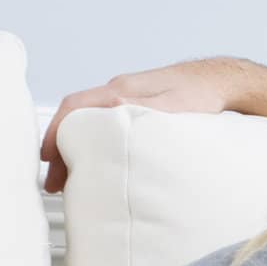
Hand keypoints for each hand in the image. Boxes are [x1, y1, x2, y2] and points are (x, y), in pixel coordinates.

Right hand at [40, 57, 254, 192]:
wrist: (219, 84)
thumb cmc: (200, 94)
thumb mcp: (173, 106)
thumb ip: (144, 110)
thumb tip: (114, 114)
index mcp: (121, 93)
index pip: (75, 108)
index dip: (57, 133)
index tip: (47, 157)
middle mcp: (119, 95)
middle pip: (78, 120)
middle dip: (62, 150)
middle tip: (55, 181)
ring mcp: (128, 102)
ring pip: (90, 126)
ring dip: (77, 150)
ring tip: (72, 180)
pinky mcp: (138, 112)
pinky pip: (106, 128)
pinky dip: (96, 147)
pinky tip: (99, 164)